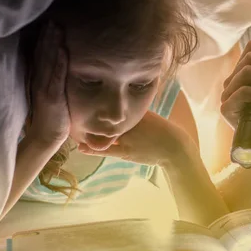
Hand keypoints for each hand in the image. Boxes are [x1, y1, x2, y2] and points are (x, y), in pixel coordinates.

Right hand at [25, 22, 70, 146]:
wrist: (47, 136)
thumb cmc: (53, 115)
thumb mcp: (53, 92)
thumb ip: (55, 79)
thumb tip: (63, 64)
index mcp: (39, 79)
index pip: (40, 55)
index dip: (43, 39)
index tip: (49, 23)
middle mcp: (39, 80)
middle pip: (41, 54)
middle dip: (46, 36)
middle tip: (53, 18)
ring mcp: (44, 88)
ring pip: (47, 62)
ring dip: (51, 44)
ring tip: (56, 28)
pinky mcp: (52, 97)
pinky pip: (55, 77)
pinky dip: (58, 63)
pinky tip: (62, 50)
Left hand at [78, 111, 192, 166]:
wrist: (176, 149)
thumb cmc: (163, 132)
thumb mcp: (149, 117)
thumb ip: (135, 112)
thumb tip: (123, 104)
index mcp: (134, 111)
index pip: (113, 107)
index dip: (97, 104)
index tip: (82, 99)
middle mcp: (129, 122)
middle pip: (105, 118)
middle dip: (90, 116)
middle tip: (74, 112)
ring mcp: (127, 137)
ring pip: (103, 134)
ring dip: (89, 132)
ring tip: (75, 130)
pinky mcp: (126, 151)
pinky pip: (106, 150)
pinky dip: (93, 149)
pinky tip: (82, 147)